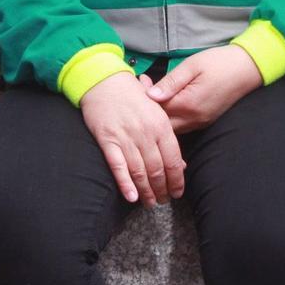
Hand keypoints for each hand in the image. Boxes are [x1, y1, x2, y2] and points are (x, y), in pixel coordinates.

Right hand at [80, 71, 185, 205]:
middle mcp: (145, 133)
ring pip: (139, 171)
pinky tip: (131, 196)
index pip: (173, 159)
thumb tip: (180, 165)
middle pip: (157, 169)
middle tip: (162, 201)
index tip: (177, 193)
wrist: (104, 81)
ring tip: (149, 203)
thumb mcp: (156, 112)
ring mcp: (126, 137)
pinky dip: (125, 183)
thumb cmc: (132, 96)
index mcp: (161, 125)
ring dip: (146, 191)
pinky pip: (118, 166)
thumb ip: (167, 138)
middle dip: (161, 189)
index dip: (176, 180)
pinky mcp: (107, 140)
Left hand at [147, 46, 262, 132]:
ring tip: (154, 94)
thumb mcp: (192, 66)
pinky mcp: (205, 121)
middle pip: (161, 124)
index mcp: (188, 104)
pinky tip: (168, 101)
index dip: (144, 97)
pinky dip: (171, 117)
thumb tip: (150, 95)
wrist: (248, 69)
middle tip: (144, 87)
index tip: (141, 81)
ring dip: (160, 114)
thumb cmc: (220, 63)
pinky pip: (182, 126)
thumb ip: (171, 82)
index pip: (157, 110)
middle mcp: (193, 119)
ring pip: (171, 128)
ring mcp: (200, 122)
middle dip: (149, 109)